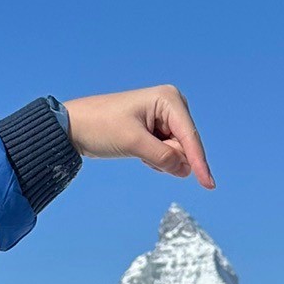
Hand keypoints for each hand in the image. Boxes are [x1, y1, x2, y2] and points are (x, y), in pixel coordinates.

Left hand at [63, 86, 213, 186]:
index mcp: (168, 99)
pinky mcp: (156, 129)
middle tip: (141, 151)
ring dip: (159, 159)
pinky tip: (137, 152)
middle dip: (168, 157)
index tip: (208, 185)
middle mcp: (171, 105)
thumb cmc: (101, 126)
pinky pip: (165, 153)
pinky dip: (154, 159)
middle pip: (184, 145)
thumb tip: (185, 170)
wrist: (74, 126)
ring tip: (136, 150)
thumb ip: (162, 157)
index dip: (199, 162)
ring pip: (175, 152)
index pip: (189, 136)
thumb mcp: (133, 143)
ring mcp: (164, 117)